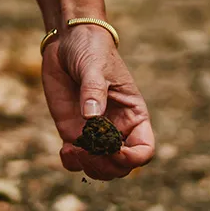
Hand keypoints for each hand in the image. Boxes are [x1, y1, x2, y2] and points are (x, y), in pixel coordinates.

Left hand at [42, 25, 154, 179]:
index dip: (132, 158)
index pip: (144, 150)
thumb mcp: (96, 67)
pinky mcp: (74, 132)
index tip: (114, 149)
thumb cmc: (91, 50)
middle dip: (106, 166)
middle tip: (87, 150)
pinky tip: (65, 149)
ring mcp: (94, 134)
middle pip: (121, 167)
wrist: (68, 42)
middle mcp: (117, 129)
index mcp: (133, 115)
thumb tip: (92, 118)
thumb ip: (94, 91)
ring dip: (88, 167)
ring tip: (73, 149)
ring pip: (100, 168)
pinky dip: (71, 162)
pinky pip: (76, 160)